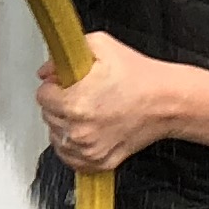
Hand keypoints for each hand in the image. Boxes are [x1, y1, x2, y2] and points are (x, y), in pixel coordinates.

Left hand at [35, 32, 199, 173]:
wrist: (167, 101)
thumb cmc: (140, 77)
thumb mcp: (101, 46)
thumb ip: (64, 55)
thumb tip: (46, 70)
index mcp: (75, 102)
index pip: (42, 96)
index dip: (54, 85)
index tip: (65, 84)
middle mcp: (79, 130)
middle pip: (48, 116)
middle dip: (60, 104)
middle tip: (82, 94)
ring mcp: (88, 149)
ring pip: (57, 137)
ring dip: (65, 125)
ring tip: (87, 112)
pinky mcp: (98, 161)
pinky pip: (70, 158)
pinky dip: (74, 147)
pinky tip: (87, 131)